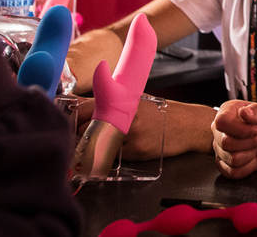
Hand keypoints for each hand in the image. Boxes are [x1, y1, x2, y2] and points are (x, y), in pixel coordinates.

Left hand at [76, 95, 210, 160]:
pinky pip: (113, 156)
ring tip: (100, 146)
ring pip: (97, 145)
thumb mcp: (135, 102)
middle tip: (82, 139)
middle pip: (86, 128)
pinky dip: (111, 157)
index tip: (68, 124)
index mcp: (121, 99)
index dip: (72, 119)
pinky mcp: (136, 150)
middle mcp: (124, 114)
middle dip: (80, 136)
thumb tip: (78, 107)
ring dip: (93, 149)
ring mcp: (129, 133)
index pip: (84, 108)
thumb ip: (110, 104)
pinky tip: (120, 151)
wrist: (187, 125)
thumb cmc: (160, 113)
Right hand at [211, 100, 256, 178]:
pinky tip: (252, 158)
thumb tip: (244, 113)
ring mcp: (221, 149)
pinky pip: (233, 172)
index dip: (240, 129)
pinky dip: (249, 167)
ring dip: (251, 154)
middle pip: (226, 143)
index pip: (222, 122)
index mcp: (229, 111)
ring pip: (232, 159)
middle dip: (251, 142)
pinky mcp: (226, 165)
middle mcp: (221, 130)